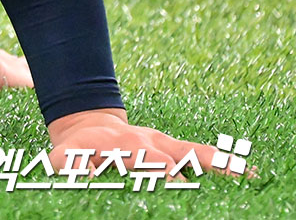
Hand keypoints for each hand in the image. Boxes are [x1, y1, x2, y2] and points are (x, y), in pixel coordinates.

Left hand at [47, 108, 230, 175]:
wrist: (86, 122)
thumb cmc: (77, 148)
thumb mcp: (63, 158)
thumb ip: (69, 168)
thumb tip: (80, 176)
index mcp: (116, 147)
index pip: (136, 163)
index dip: (149, 173)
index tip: (165, 184)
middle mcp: (142, 143)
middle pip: (165, 163)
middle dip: (177, 178)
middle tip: (191, 189)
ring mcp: (159, 143)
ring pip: (188, 155)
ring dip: (211, 166)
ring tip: (239, 177)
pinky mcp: (171, 145)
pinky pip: (199, 152)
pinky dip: (221, 161)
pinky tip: (248, 172)